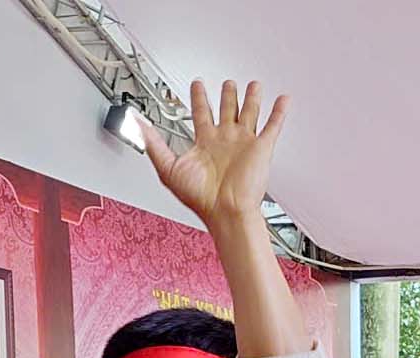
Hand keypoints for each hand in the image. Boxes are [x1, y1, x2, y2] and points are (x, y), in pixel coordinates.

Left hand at [141, 80, 286, 227]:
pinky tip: (282, 100)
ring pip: (249, 112)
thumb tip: (137, 125)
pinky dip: (279, 112)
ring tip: (253, 85)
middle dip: (227, 95)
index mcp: (205, 144)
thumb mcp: (167, 168)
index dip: (199, 98)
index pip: (202, 113)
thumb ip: (153, 144)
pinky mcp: (261, 148)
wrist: (227, 212)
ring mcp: (244, 143)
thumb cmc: (201, 198)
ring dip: (251, 98)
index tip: (198, 84)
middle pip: (227, 109)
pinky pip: (272, 125)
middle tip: (228, 83)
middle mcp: (225, 141)